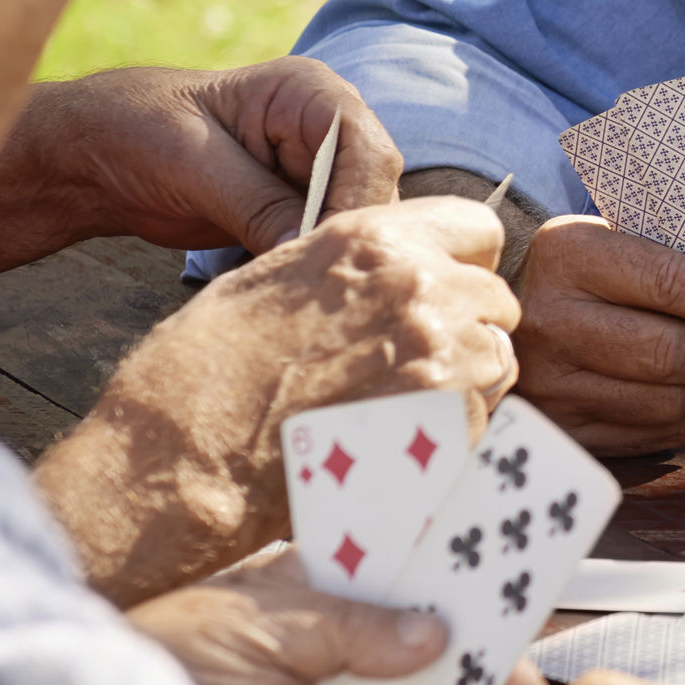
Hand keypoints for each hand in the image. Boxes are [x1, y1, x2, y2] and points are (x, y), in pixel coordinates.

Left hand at [0, 59, 402, 277]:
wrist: (95, 155)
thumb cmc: (136, 130)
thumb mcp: (195, 162)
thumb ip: (257, 204)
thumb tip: (310, 253)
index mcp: (310, 94)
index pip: (368, 151)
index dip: (356, 205)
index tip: (325, 253)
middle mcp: (326, 132)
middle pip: (371, 194)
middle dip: (347, 239)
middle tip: (319, 290)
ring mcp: (313, 176)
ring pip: (352, 226)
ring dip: (329, 261)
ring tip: (303, 301)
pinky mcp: (293, 215)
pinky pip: (320, 247)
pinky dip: (308, 272)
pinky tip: (290, 299)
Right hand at [42, 197, 523, 602]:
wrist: (185, 458)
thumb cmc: (206, 370)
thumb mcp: (274, 278)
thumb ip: (352, 268)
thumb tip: (391, 273)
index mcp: (373, 240)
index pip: (477, 226)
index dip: (465, 261)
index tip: (446, 287)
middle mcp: (419, 288)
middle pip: (496, 298)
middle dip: (468, 325)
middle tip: (416, 362)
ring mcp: (442, 360)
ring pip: (499, 360)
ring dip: (467, 380)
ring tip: (402, 407)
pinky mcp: (449, 429)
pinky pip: (484, 421)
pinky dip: (453, 432)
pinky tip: (398, 443)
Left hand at [126, 544, 551, 684]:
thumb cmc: (163, 656)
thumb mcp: (260, 623)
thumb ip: (352, 626)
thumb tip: (433, 627)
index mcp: (314, 592)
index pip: (400, 576)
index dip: (456, 579)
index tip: (510, 583)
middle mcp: (331, 649)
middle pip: (424, 650)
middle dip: (477, 661)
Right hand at [508, 216, 684, 454]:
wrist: (499, 319)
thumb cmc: (579, 276)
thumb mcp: (608, 241)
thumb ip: (674, 261)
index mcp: (568, 255)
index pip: (668, 282)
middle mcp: (552, 320)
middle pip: (669, 353)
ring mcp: (550, 383)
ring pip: (666, 402)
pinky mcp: (561, 431)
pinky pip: (651, 434)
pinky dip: (680, 415)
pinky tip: (673, 391)